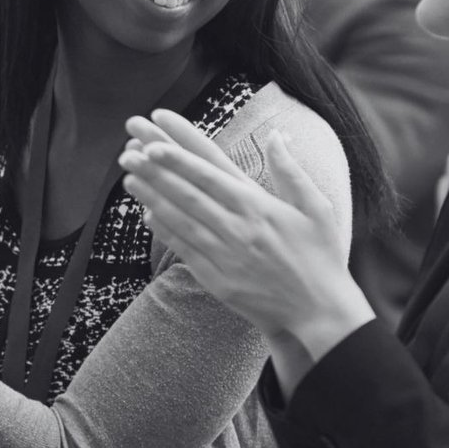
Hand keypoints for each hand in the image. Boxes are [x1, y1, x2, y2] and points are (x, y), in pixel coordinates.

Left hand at [118, 109, 368, 351]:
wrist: (319, 312)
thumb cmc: (320, 257)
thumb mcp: (316, 208)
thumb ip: (291, 170)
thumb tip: (275, 135)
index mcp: (259, 206)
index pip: (210, 173)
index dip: (179, 155)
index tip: (153, 140)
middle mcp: (238, 228)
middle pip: (187, 192)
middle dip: (155, 170)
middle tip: (128, 150)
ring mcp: (225, 255)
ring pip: (181, 219)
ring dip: (152, 196)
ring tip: (129, 176)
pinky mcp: (218, 280)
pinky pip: (185, 250)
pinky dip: (165, 231)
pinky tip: (147, 215)